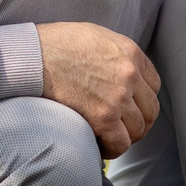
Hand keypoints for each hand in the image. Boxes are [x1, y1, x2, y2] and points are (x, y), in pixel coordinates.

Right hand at [39, 21, 159, 155]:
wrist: (32, 55)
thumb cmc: (55, 44)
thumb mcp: (96, 36)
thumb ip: (115, 55)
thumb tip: (118, 71)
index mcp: (130, 53)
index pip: (153, 85)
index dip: (142, 100)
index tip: (132, 108)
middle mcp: (129, 75)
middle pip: (150, 110)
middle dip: (138, 122)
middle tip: (122, 128)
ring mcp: (118, 97)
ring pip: (138, 129)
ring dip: (125, 137)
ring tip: (109, 139)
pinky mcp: (102, 117)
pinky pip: (120, 143)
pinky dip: (112, 149)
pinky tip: (101, 147)